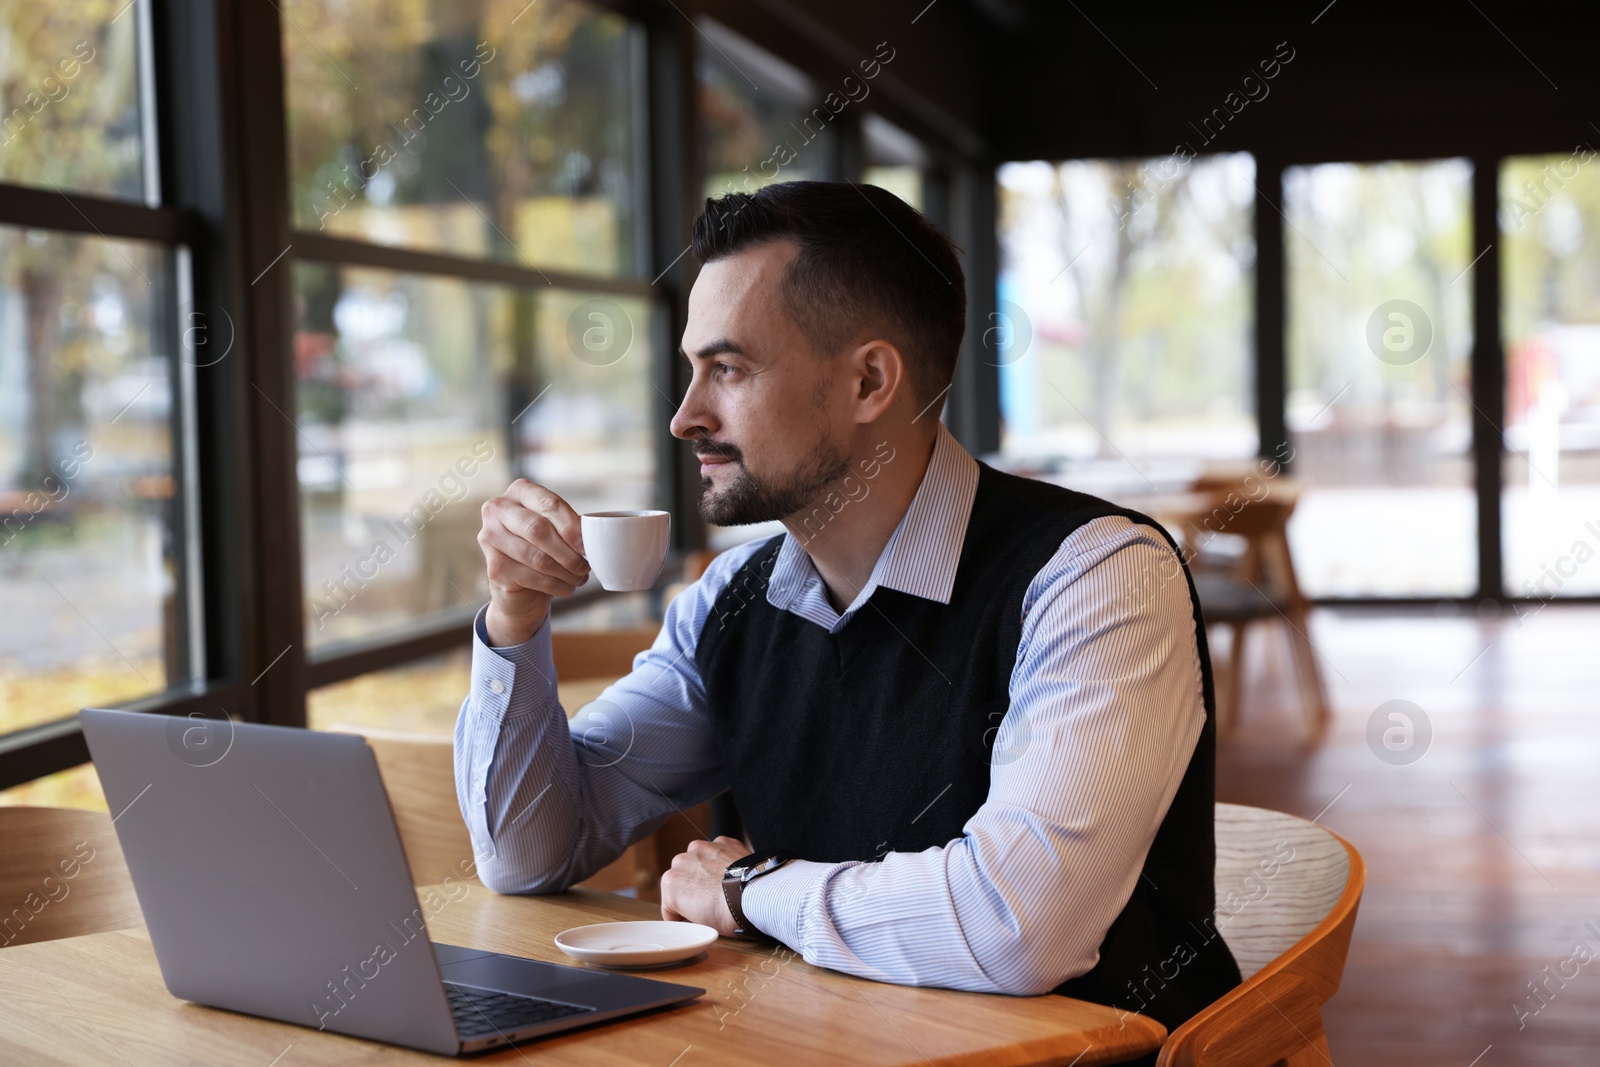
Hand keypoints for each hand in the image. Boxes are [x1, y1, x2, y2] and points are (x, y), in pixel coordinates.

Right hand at [477, 479, 589, 645]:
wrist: (519, 584)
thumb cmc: (543, 548)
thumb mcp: (556, 530)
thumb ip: (570, 526)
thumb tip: (591, 537)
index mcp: (519, 491)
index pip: (549, 504)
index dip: (572, 526)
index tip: (588, 545)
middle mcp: (498, 509)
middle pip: (538, 529)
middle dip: (568, 552)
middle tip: (585, 566)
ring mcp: (490, 538)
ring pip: (536, 557)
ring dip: (565, 572)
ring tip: (579, 578)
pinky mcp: (494, 567)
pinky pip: (532, 577)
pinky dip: (556, 585)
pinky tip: (567, 588)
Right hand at [660, 836, 750, 936]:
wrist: (756, 897)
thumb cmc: (727, 915)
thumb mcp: (698, 925)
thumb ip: (688, 914)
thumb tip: (694, 913)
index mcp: (670, 883)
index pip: (670, 905)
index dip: (682, 916)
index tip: (694, 920)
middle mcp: (681, 860)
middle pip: (683, 879)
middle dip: (693, 889)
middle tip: (711, 903)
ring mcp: (702, 847)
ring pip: (698, 861)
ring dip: (706, 870)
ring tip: (723, 887)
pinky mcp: (723, 841)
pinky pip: (718, 852)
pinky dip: (723, 860)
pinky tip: (733, 874)